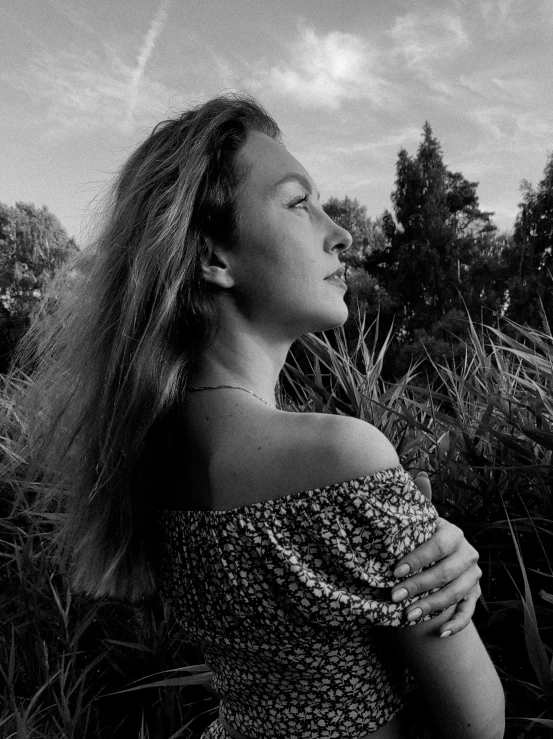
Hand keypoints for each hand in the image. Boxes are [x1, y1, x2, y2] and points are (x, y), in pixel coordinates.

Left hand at [391, 471, 481, 635]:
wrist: (434, 560)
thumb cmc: (420, 538)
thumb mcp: (419, 521)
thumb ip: (419, 501)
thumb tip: (418, 473)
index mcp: (453, 534)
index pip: (437, 546)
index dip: (417, 559)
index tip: (393, 571)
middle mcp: (468, 555)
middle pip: (445, 573)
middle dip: (418, 587)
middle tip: (393, 597)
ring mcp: (473, 577)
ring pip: (455, 594)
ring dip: (431, 607)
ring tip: (406, 617)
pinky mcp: (474, 596)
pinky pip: (468, 613)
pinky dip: (456, 624)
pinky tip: (440, 633)